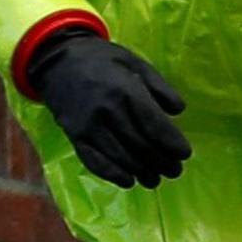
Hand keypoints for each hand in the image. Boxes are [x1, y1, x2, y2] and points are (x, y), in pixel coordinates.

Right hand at [31, 30, 189, 187]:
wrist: (56, 62)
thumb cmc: (102, 60)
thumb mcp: (134, 62)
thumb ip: (159, 86)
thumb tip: (178, 111)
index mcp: (125, 90)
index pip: (154, 125)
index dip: (172, 143)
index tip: (185, 154)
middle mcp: (107, 111)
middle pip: (140, 145)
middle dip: (162, 162)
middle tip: (175, 170)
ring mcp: (88, 127)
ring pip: (121, 157)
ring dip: (142, 172)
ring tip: (156, 179)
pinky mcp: (74, 137)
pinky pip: (95, 162)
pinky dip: (113, 175)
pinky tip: (128, 181)